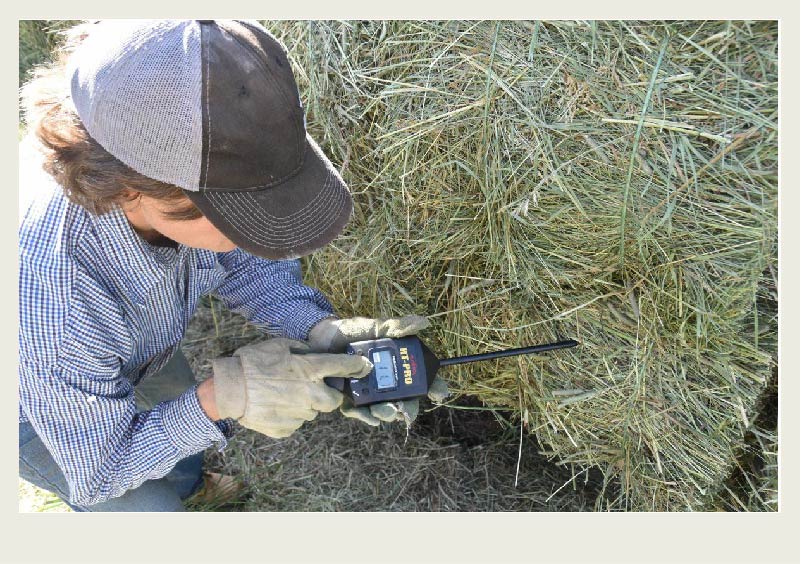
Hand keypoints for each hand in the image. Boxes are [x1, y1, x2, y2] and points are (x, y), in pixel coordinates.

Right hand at [212, 338, 371, 437]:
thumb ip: (303, 350)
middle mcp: (311, 394)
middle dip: (327, 394)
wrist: (229, 390)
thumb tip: (314, 354)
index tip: (363, 368)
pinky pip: (295, 422)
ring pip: (313, 412)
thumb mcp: (280, 345)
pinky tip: (273, 405)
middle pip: (334, 401)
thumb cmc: (253, 363)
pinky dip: (289, 415)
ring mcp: (300, 415)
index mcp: (310, 370)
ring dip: (305, 404)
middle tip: (310, 387)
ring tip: (283, 394)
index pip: (343, 368)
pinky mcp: (287, 430)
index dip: (357, 367)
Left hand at [308, 315, 449, 425]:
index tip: (439, 393)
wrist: (320, 338)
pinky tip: (370, 416)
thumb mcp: (375, 328)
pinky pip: (361, 412)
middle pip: (406, 402)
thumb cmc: (351, 331)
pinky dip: (366, 416)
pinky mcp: (350, 399)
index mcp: (397, 367)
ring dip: (388, 414)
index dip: (436, 388)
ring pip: (385, 410)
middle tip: (405, 410)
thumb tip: (423, 322)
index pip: (422, 380)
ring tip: (386, 411)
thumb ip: (396, 326)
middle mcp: (387, 382)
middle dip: (408, 410)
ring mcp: (369, 392)